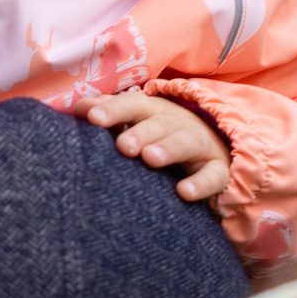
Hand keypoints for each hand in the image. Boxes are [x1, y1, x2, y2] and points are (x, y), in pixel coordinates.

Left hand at [85, 92, 231, 202]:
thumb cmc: (162, 137)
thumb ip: (109, 116)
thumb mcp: (138, 124)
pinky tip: (184, 192)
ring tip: (151, 158)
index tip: (91, 118)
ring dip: (169, 148)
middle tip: (123, 145)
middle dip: (141, 132)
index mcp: (153, 111)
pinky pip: (213, 175)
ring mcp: (201, 145)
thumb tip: (78, 108)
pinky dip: (201, 183)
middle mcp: (177, 123)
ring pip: (187, 142)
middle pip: (160, 123)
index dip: (113, 110)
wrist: (214, 151)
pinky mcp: (218, 170)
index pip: (132, 105)